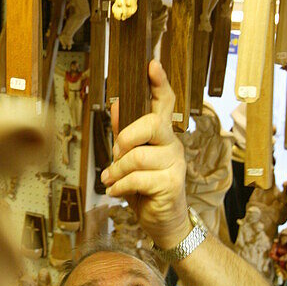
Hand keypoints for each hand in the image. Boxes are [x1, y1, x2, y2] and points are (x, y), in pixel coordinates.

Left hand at [101, 60, 189, 246]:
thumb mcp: (130, 158)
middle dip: (126, 137)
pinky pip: (137, 178)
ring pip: (137, 156)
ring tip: (112, 179)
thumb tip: (116, 104)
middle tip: (116, 153)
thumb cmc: (146, 186)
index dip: (159, 82)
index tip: (152, 63)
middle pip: (152, 123)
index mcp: (162, 133)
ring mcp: (174, 163)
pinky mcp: (171, 183)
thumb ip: (124, 132)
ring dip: (117, 170)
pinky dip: (119, 186)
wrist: (164, 221)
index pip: (165, 102)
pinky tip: (116, 191)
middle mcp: (172, 143)